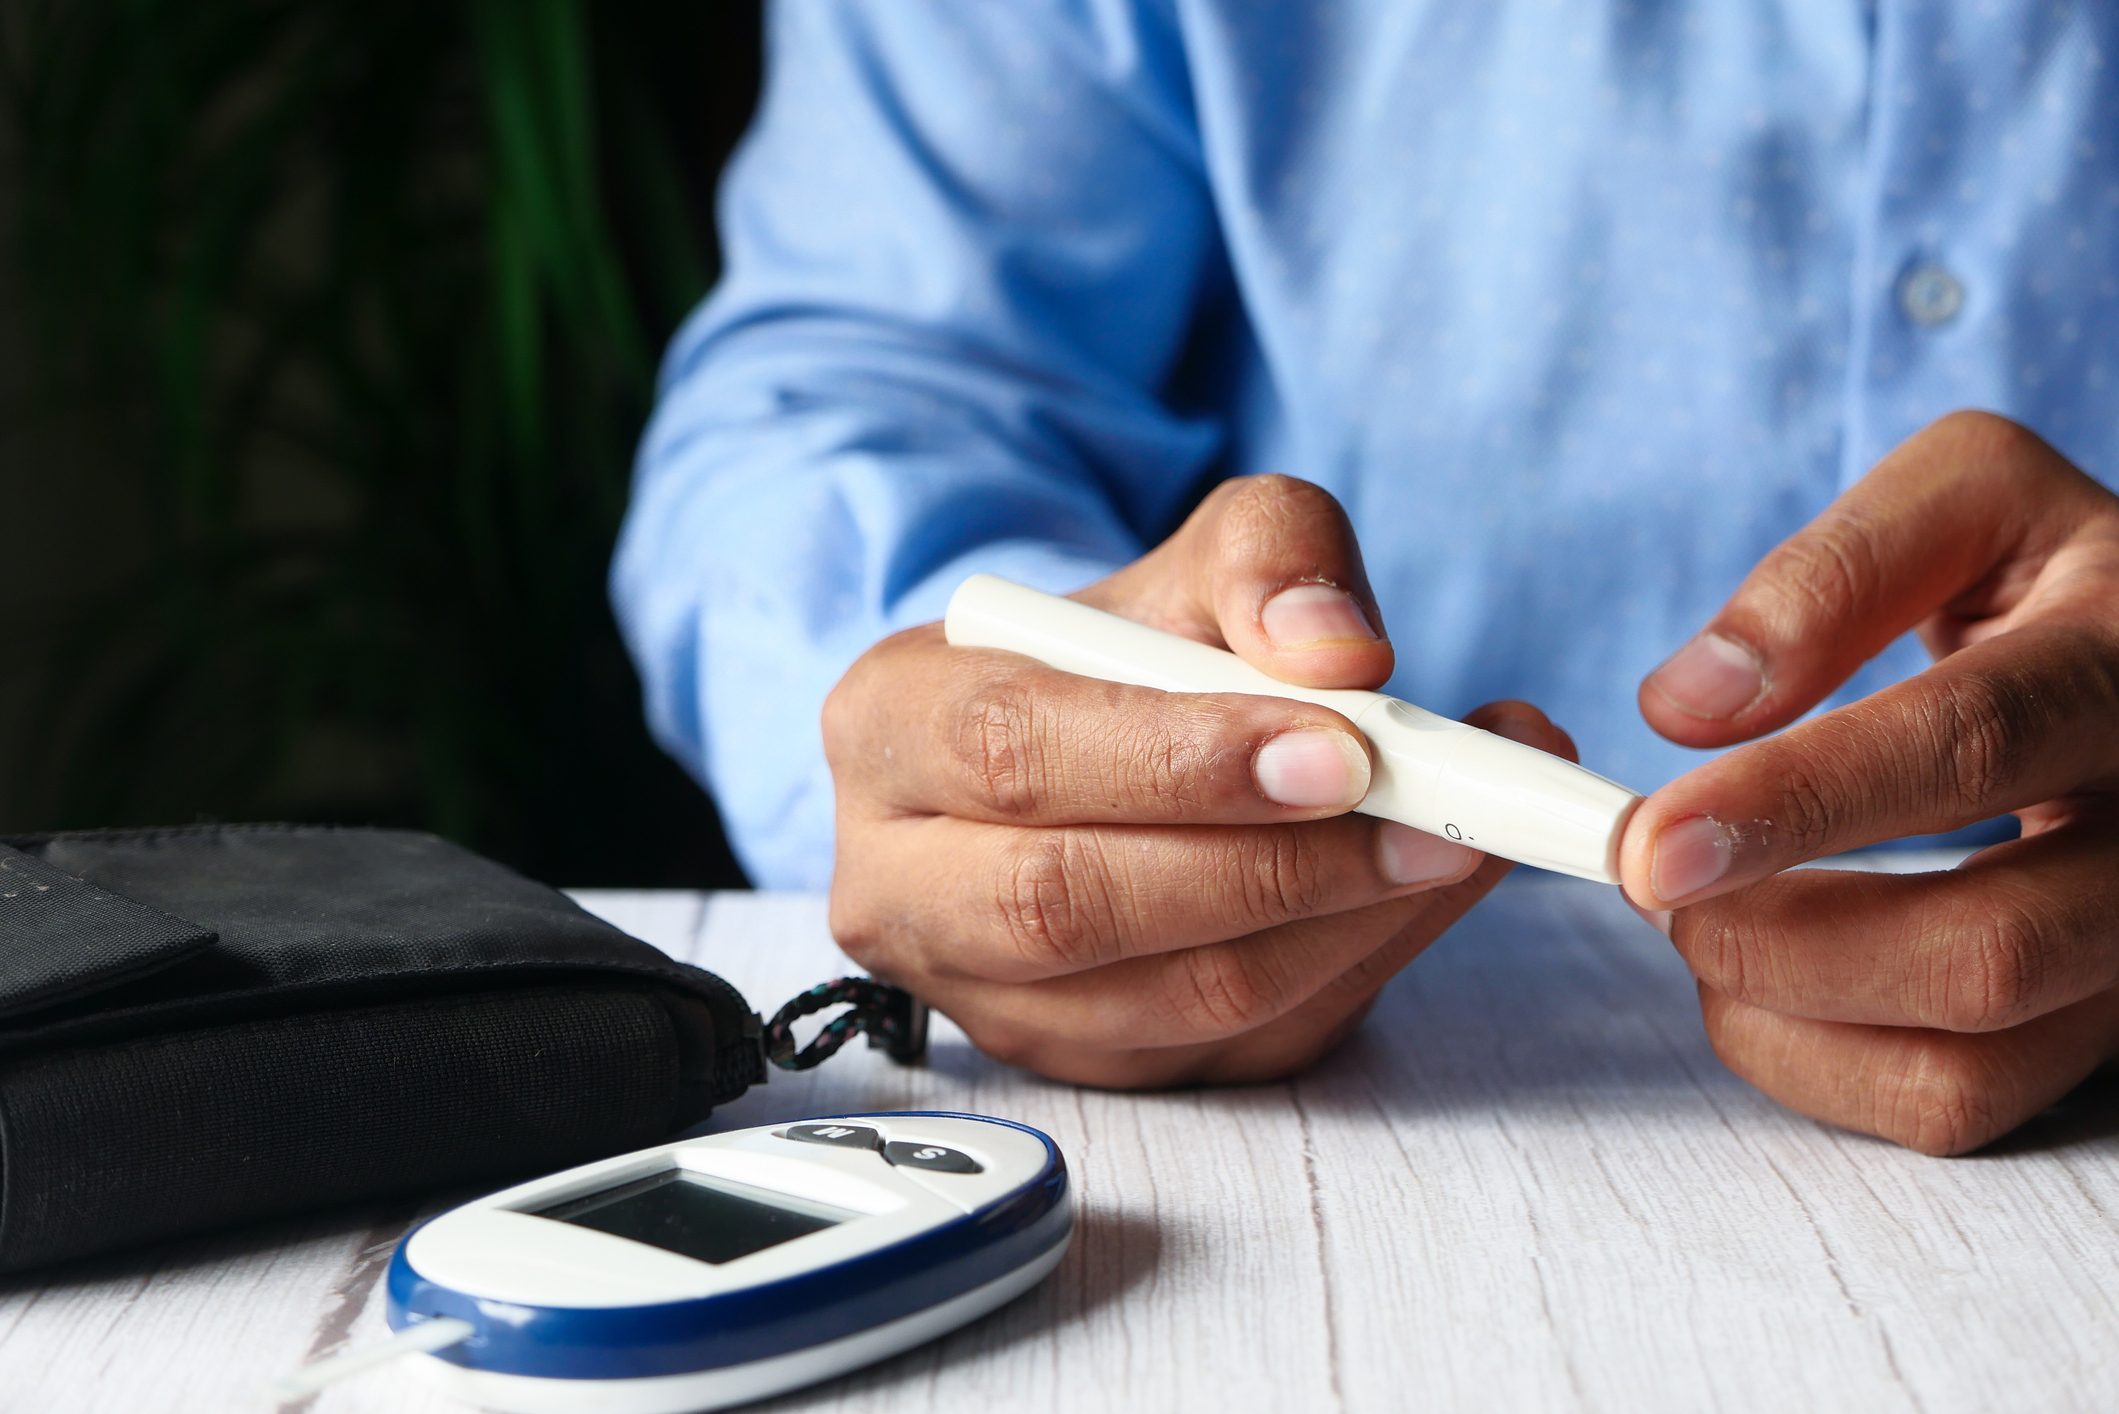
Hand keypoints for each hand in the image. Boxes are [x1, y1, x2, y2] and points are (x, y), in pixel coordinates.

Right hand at [824, 475, 1569, 1086]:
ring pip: (1167, 999)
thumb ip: (1268, 560)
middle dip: (1270, 868)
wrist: (1105, 746)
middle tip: (1433, 815)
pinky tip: (1434, 889)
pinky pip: (1237, 1043)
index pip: (1015, 753)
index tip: (1342, 747)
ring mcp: (989, 998)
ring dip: (1342, 925)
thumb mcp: (1196, 557)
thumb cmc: (1131, 648)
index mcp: (889, 726)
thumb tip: (1339, 654)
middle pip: (1067, 904)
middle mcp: (902, 884)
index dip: (1180, 760)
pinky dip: (1359, 966)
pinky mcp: (1089, 1066)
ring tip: (1467, 837)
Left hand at [1624, 411, 2118, 1153]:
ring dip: (1782, 1008)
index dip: (1796, 803)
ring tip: (1697, 920)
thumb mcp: (1968, 498)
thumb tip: (1691, 705)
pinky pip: (1960, 1103)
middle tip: (1653, 880)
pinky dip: (1817, 1063)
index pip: (1968, 746)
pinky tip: (1759, 976)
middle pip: (1988, 950)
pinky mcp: (2107, 1024)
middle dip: (1775, 940)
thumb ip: (1831, 574)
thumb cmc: (2051, 574)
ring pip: (1970, 1059)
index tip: (1653, 844)